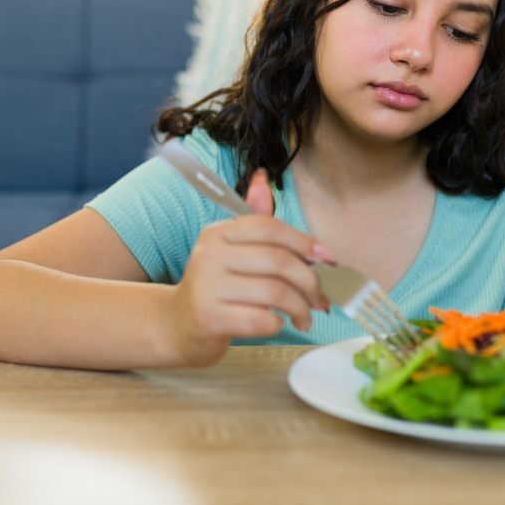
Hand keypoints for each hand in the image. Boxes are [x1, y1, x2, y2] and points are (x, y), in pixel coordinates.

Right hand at [168, 169, 332, 365]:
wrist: (178, 326)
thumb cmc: (216, 287)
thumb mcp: (230, 249)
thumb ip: (253, 220)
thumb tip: (262, 178)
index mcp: (218, 233)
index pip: (268, 227)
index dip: (304, 242)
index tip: (326, 259)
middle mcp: (210, 255)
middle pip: (277, 261)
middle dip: (310, 282)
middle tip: (321, 299)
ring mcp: (207, 287)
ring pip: (274, 292)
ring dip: (300, 307)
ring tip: (306, 317)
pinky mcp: (208, 319)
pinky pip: (260, 320)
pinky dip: (278, 324)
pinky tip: (278, 324)